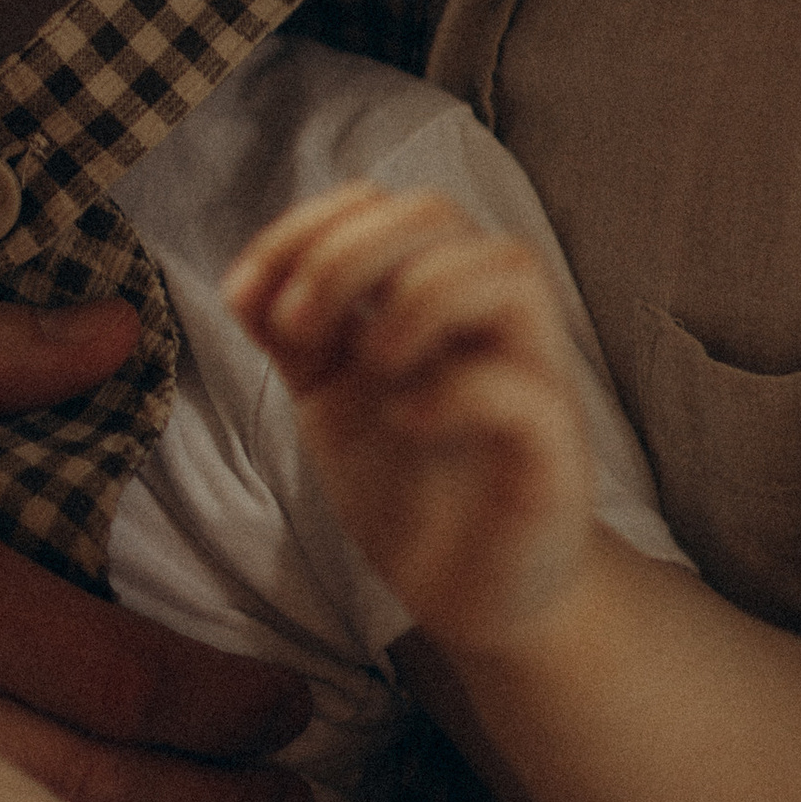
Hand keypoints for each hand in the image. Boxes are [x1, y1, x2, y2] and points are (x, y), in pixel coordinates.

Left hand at [224, 182, 597, 654]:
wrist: (470, 595)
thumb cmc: (409, 489)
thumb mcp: (329, 402)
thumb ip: (296, 339)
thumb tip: (244, 283)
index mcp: (433, 294)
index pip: (384, 205)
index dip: (309, 226)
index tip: (248, 292)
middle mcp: (489, 317)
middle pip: (440, 212)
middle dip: (350, 253)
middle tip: (300, 328)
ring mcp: (532, 374)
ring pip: (509, 267)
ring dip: (417, 299)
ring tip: (369, 366)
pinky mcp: (555, 450)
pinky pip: (523, 386)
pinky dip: (455, 391)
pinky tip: (407, 423)